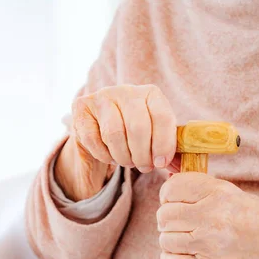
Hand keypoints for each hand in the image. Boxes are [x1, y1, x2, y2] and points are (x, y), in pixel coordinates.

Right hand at [55, 84, 179, 201]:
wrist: (98, 126)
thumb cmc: (132, 132)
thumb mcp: (153, 133)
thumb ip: (166, 145)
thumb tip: (176, 164)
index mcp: (150, 92)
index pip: (162, 117)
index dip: (163, 144)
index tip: (161, 163)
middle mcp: (125, 90)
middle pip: (138, 127)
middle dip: (142, 155)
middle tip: (144, 167)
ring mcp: (101, 97)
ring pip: (115, 134)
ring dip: (123, 157)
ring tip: (127, 162)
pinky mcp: (81, 109)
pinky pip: (94, 139)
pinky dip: (104, 155)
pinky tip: (110, 156)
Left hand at [156, 173, 258, 258]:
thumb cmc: (253, 216)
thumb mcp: (228, 192)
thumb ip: (197, 189)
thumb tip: (165, 189)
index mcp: (217, 193)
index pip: (172, 189)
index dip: (167, 195)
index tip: (173, 201)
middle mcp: (212, 216)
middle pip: (164, 216)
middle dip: (168, 219)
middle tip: (181, 222)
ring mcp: (209, 244)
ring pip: (165, 240)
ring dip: (171, 240)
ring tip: (187, 238)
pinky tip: (183, 254)